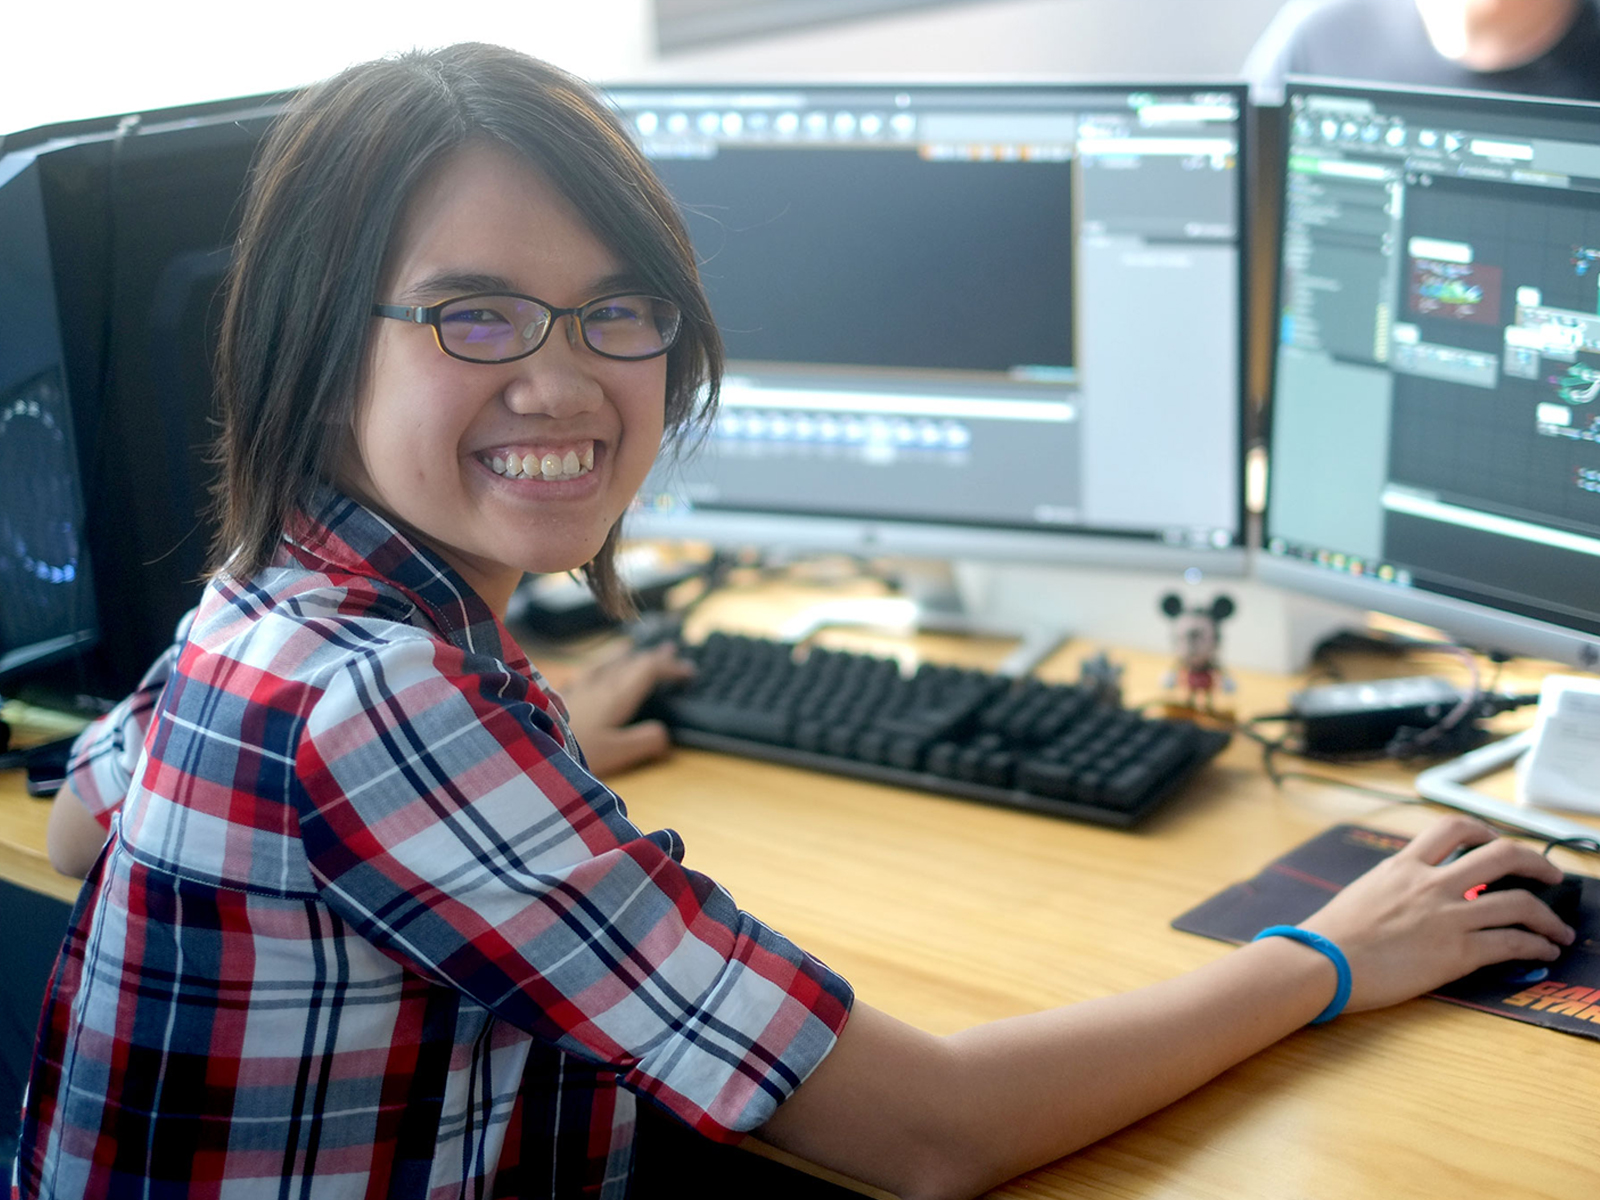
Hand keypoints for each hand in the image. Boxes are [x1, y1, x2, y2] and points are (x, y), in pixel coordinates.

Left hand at [558, 642, 693, 778]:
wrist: (522, 746)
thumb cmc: (572, 751)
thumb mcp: (616, 753)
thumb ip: (644, 741)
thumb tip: (664, 733)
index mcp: (615, 695)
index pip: (648, 670)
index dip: (671, 667)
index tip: (690, 670)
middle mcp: (597, 685)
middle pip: (629, 662)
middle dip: (653, 656)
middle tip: (671, 650)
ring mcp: (576, 688)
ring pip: (605, 663)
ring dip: (625, 655)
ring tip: (633, 648)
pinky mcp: (558, 696)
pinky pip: (584, 673)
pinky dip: (597, 667)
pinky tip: (590, 673)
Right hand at [1298, 816, 1574, 1012]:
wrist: (1323, 962)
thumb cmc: (1332, 934)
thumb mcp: (1364, 892)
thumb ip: (1395, 885)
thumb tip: (1412, 891)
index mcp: (1403, 866)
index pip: (1451, 828)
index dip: (1482, 830)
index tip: (1494, 841)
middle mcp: (1431, 884)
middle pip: (1501, 855)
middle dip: (1535, 863)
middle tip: (1550, 875)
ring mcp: (1448, 917)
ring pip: (1519, 903)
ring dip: (1548, 917)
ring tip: (1559, 929)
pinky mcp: (1457, 953)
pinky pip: (1512, 943)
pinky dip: (1536, 946)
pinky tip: (1543, 952)